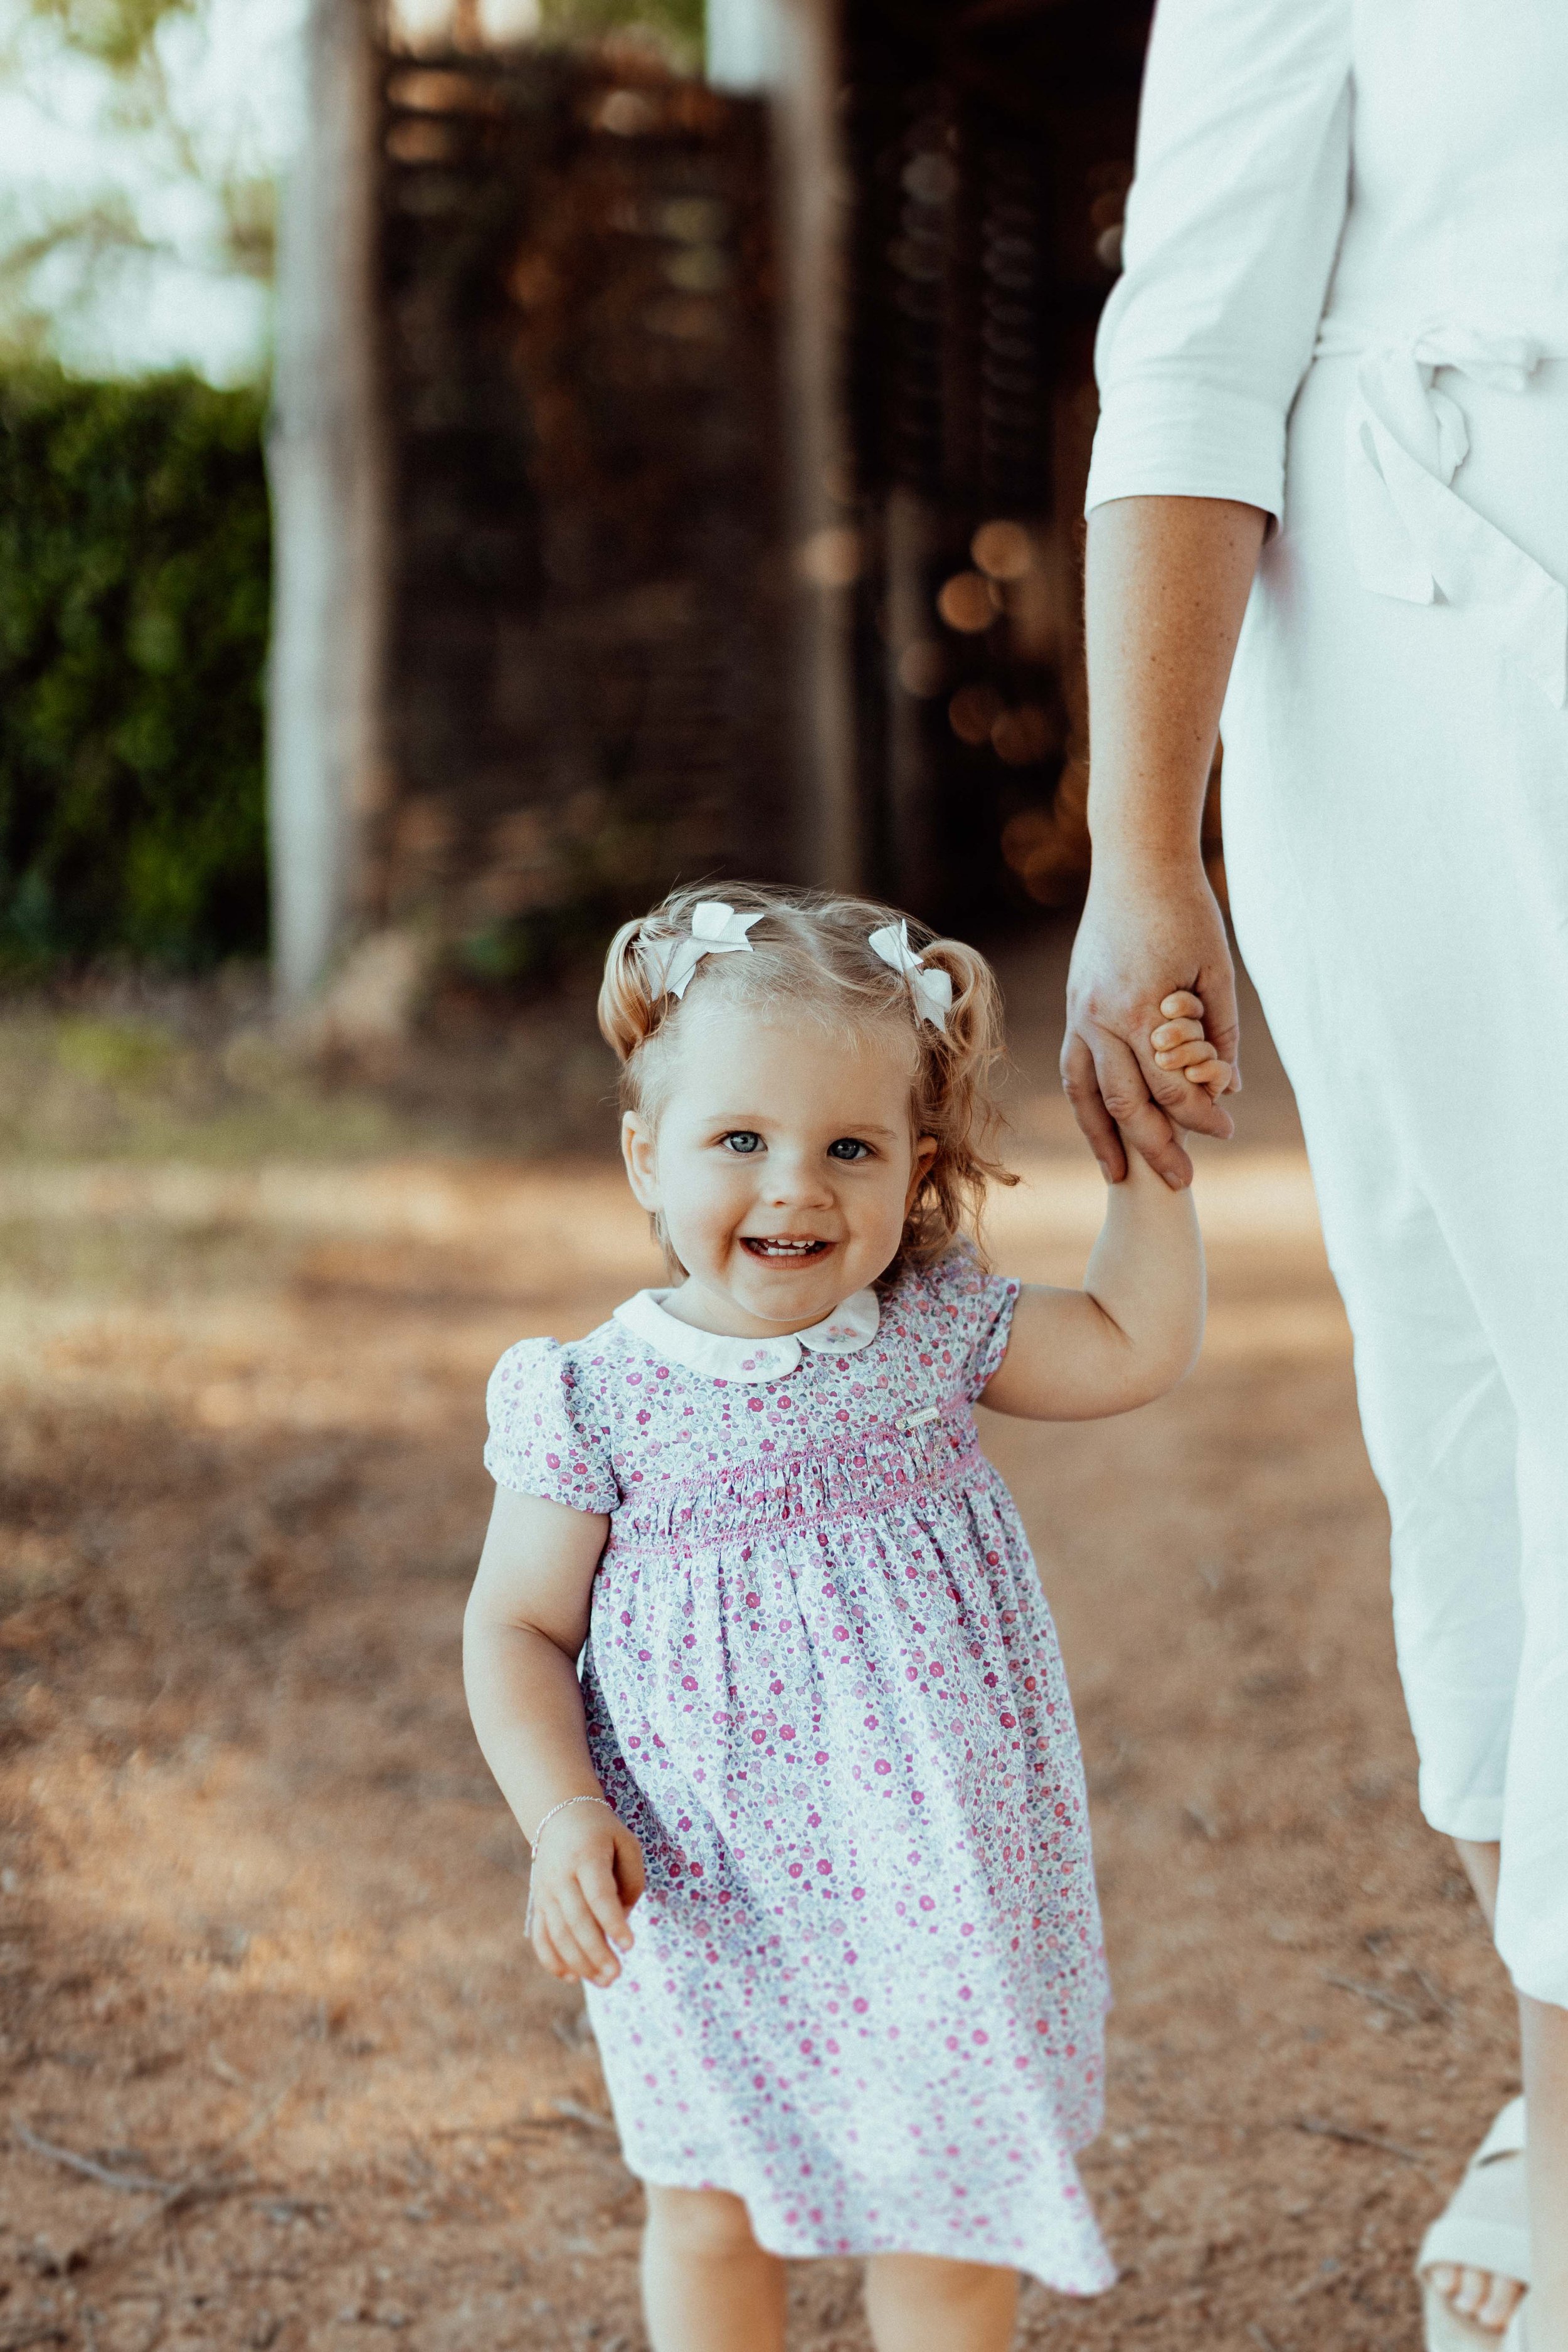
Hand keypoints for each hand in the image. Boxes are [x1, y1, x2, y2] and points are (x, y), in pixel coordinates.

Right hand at [527, 1803, 645, 1988]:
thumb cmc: (601, 1832)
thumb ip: (632, 1880)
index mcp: (586, 1857)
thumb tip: (622, 1918)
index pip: (599, 1896)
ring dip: (580, 1963)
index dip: (613, 1923)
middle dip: (597, 1953)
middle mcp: (561, 1877)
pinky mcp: (537, 1903)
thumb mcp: (627, 1843)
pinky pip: (540, 1937)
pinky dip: (552, 1960)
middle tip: (617, 1975)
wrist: (559, 1814)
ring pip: (558, 1935)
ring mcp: (545, 1892)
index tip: (630, 1946)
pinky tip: (572, 1977)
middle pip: (576, 1922)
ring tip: (605, 1981)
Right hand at [1062, 866, 1240, 1187]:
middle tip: (1181, 1182)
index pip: (1171, 1086)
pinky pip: (1074, 1068)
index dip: (1201, 1116)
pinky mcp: (1075, 1006)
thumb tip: (1225, 1088)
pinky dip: (1086, 1104)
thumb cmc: (1185, 911)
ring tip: (1121, 1176)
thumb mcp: (1218, 972)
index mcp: (1140, 1009)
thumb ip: (1220, 1034)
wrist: (1135, 863)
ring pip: (1086, 1093)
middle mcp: (1100, 1018)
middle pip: (1125, 1103)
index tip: (1227, 1130)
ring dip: (1104, 1139)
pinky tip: (1100, 1127)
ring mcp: (1081, 1013)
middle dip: (1154, 1147)